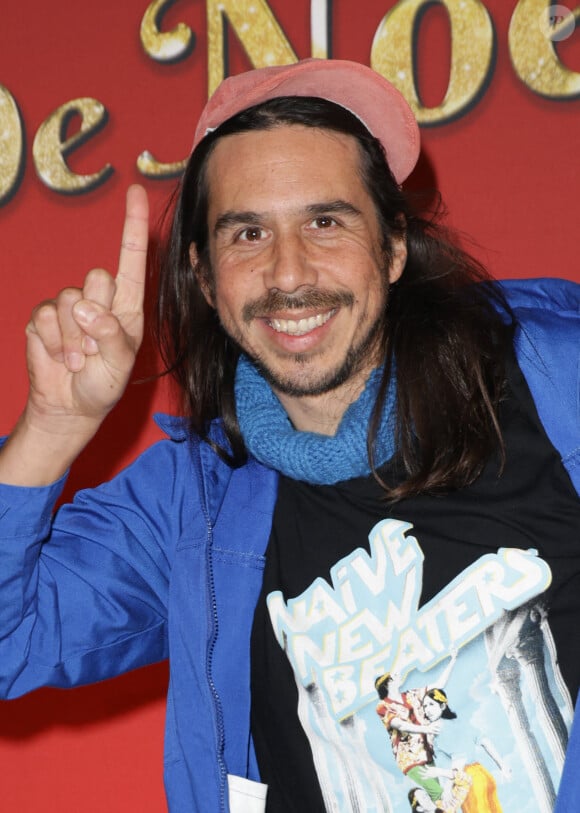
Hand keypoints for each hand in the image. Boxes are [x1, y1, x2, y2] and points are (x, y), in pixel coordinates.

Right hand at [25, 185, 147, 429]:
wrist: (71, 405)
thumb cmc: (104, 383)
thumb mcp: (119, 363)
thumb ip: (109, 334)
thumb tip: (84, 309)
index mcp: (127, 305)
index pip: (132, 258)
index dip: (134, 225)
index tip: (137, 191)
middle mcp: (100, 299)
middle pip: (98, 278)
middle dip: (96, 316)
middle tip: (95, 347)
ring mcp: (69, 307)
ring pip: (69, 301)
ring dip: (73, 339)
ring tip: (79, 358)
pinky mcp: (43, 317)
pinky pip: (45, 317)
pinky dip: (53, 343)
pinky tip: (61, 357)